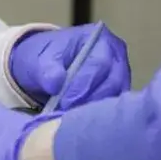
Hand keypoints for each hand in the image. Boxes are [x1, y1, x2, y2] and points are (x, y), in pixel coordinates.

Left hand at [9, 25, 130, 108]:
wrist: (47, 64)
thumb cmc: (47, 57)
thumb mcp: (40, 60)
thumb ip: (47, 70)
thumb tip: (56, 84)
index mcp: (100, 39)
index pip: (100, 63)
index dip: (84, 84)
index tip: (65, 101)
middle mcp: (116, 55)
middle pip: (113, 81)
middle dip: (90, 99)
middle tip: (68, 113)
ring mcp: (120, 73)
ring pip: (115, 96)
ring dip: (95, 109)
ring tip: (72, 117)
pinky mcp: (117, 91)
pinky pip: (113, 105)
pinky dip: (98, 114)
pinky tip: (80, 120)